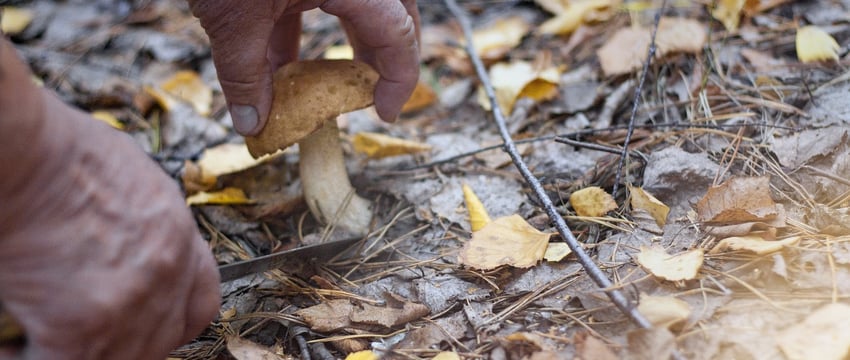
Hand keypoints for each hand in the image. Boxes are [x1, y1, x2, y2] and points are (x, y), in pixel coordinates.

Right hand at [0, 87, 220, 357]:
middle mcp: (168, 271)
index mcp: (176, 234)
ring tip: (40, 341)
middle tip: (83, 336)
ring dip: (80, 354)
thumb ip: (141, 224)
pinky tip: (12, 347)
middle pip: (163, 338)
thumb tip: (122, 244)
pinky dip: (32, 359)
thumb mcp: (127, 178)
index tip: (143, 322)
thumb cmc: (57, 153)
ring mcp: (134, 302)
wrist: (25, 152)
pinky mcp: (86, 326)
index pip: (199, 299)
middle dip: (124, 343)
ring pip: (120, 358)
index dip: (171, 317)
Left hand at [189, 0, 420, 134]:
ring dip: (341, 44)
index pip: (398, 33)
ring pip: (359, 4)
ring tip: (323, 86)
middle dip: (383, 57)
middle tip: (372, 94)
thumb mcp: (231, 18)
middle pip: (393, 13)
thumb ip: (245, 74)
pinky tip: (278, 61)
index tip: (385, 111)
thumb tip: (252, 123)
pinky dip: (303, 26)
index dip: (400, 79)